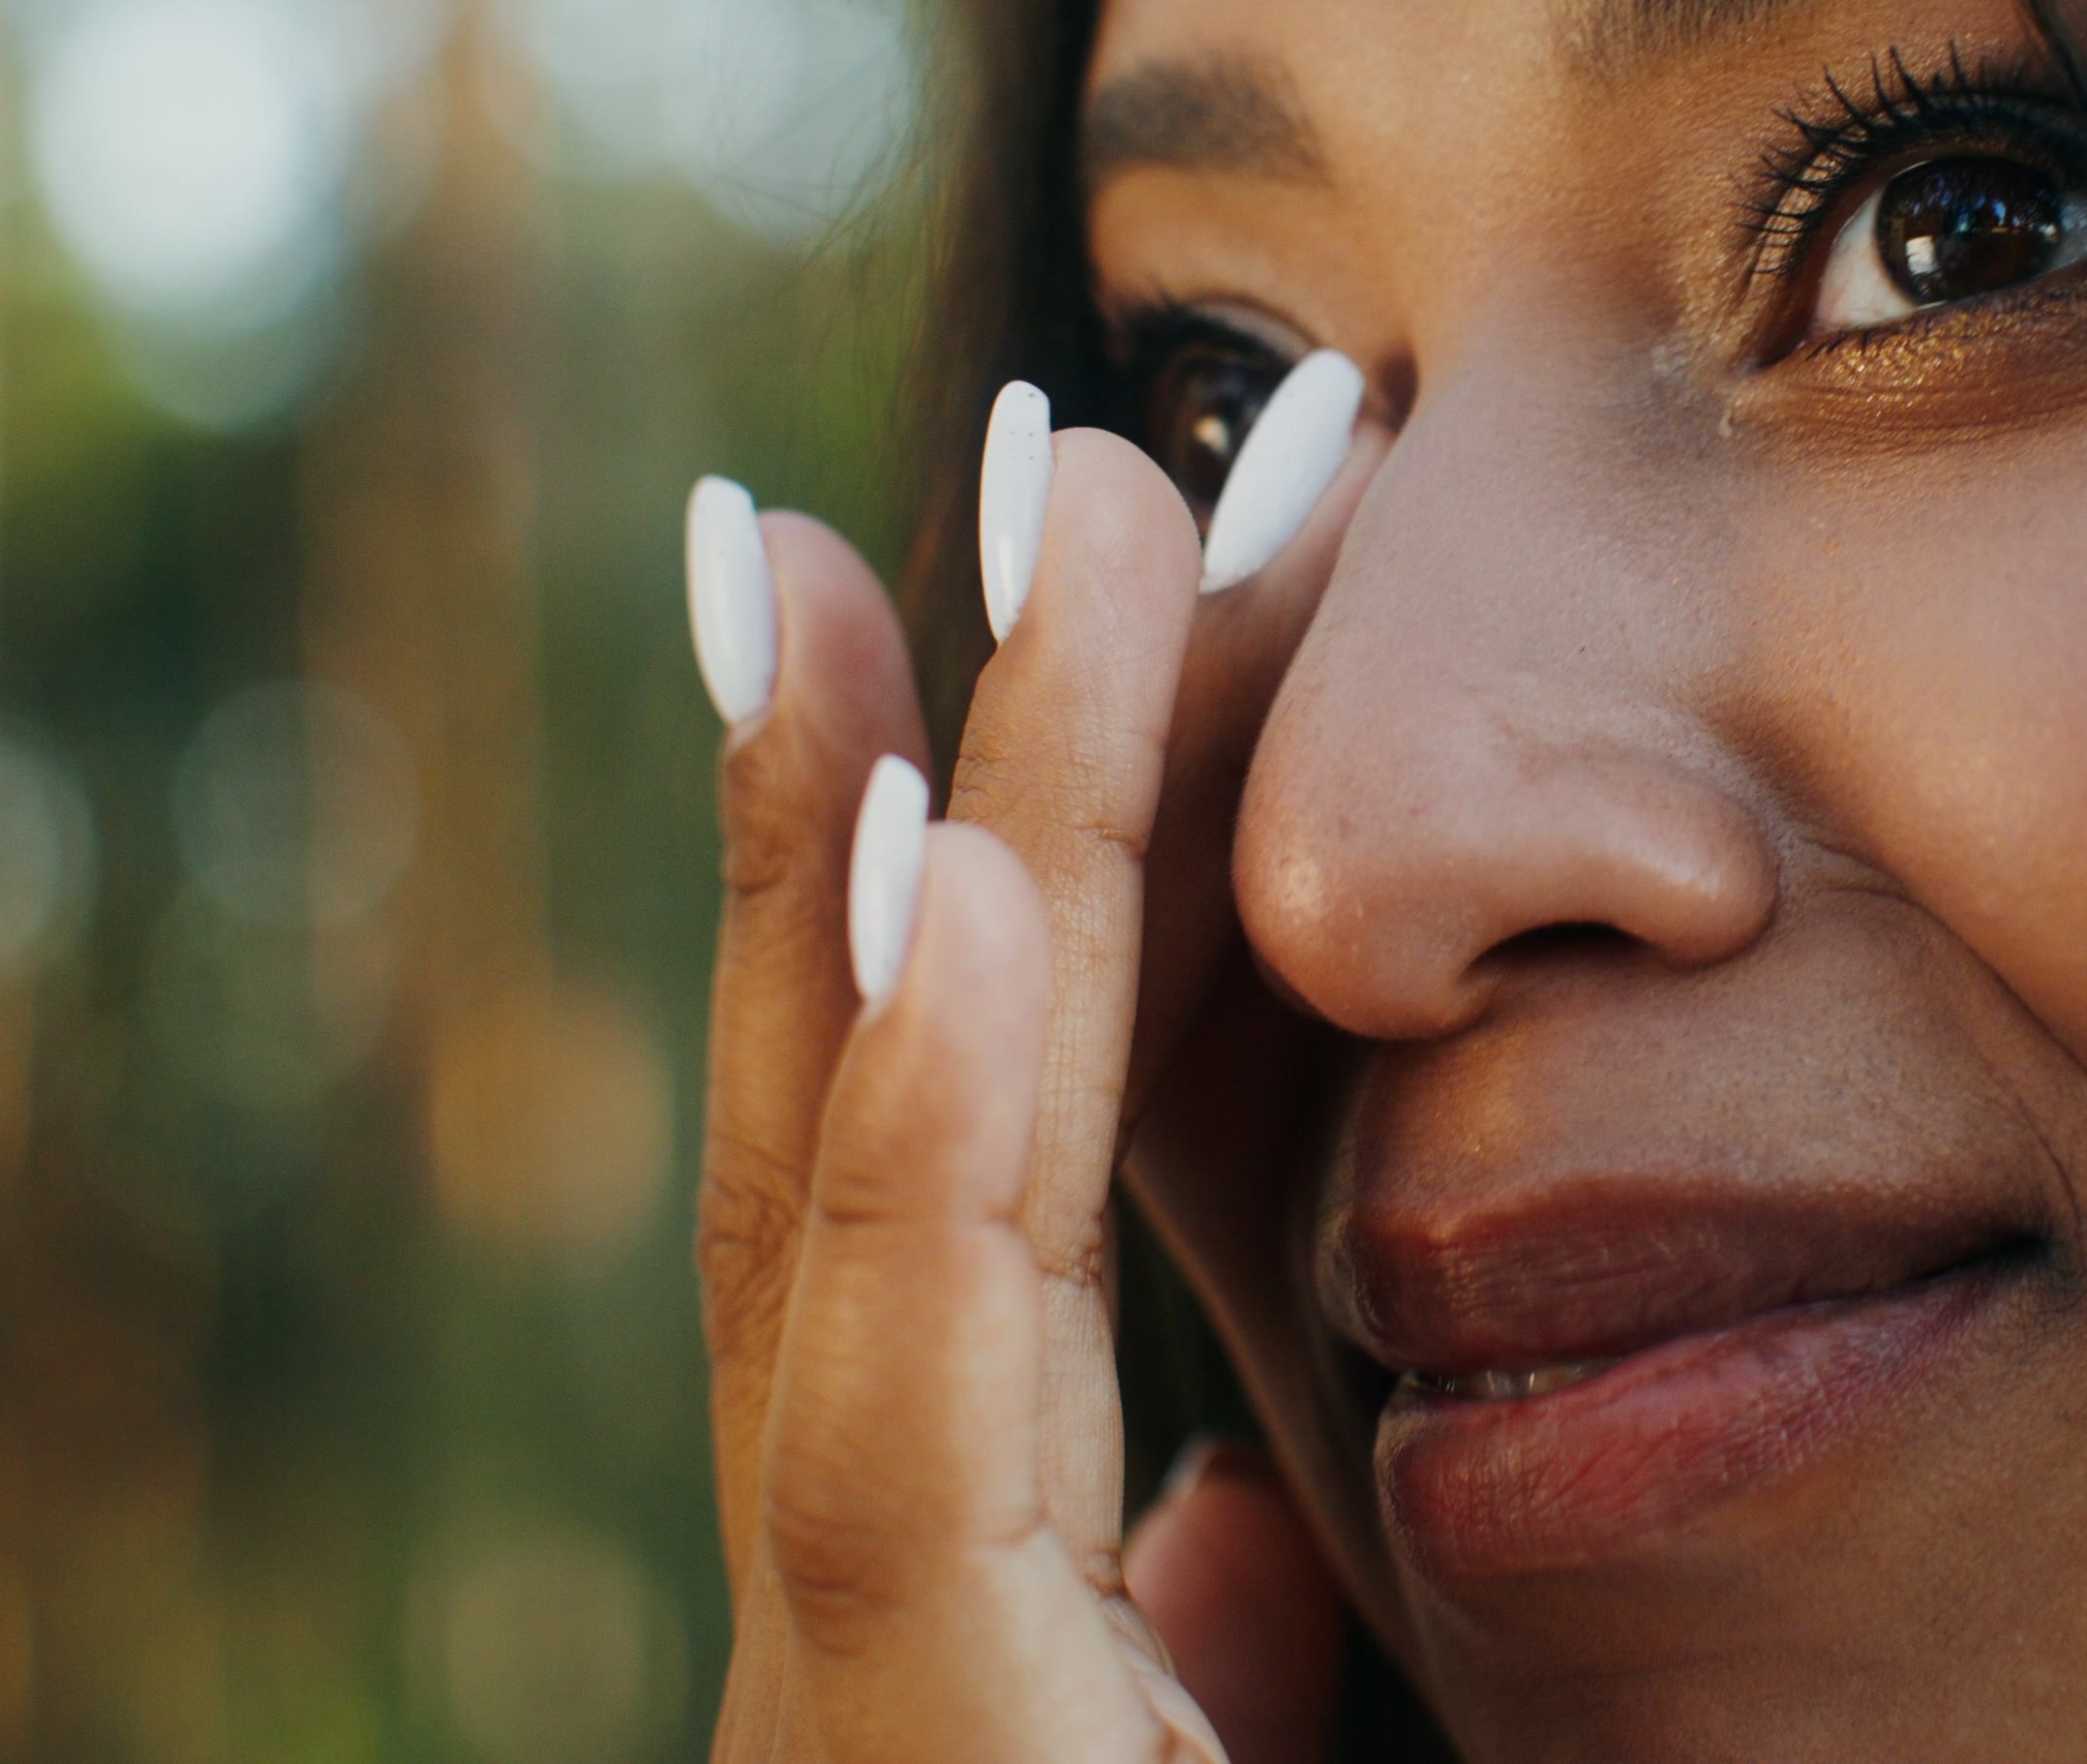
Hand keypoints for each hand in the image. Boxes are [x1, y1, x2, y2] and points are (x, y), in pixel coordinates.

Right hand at [682, 359, 1377, 1761]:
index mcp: (950, 1558)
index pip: (971, 1157)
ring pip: (854, 1198)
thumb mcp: (1215, 1757)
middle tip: (993, 453)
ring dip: (886, 857)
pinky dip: (915, 1147)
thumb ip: (1199, 1628)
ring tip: (886, 561)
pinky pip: (899, 1430)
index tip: (1049, 600)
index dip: (992, 861)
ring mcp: (843, 1672)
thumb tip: (1243, 1514)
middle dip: (901, 765)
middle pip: (873, 1107)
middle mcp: (864, 1574)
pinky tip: (955, 895)